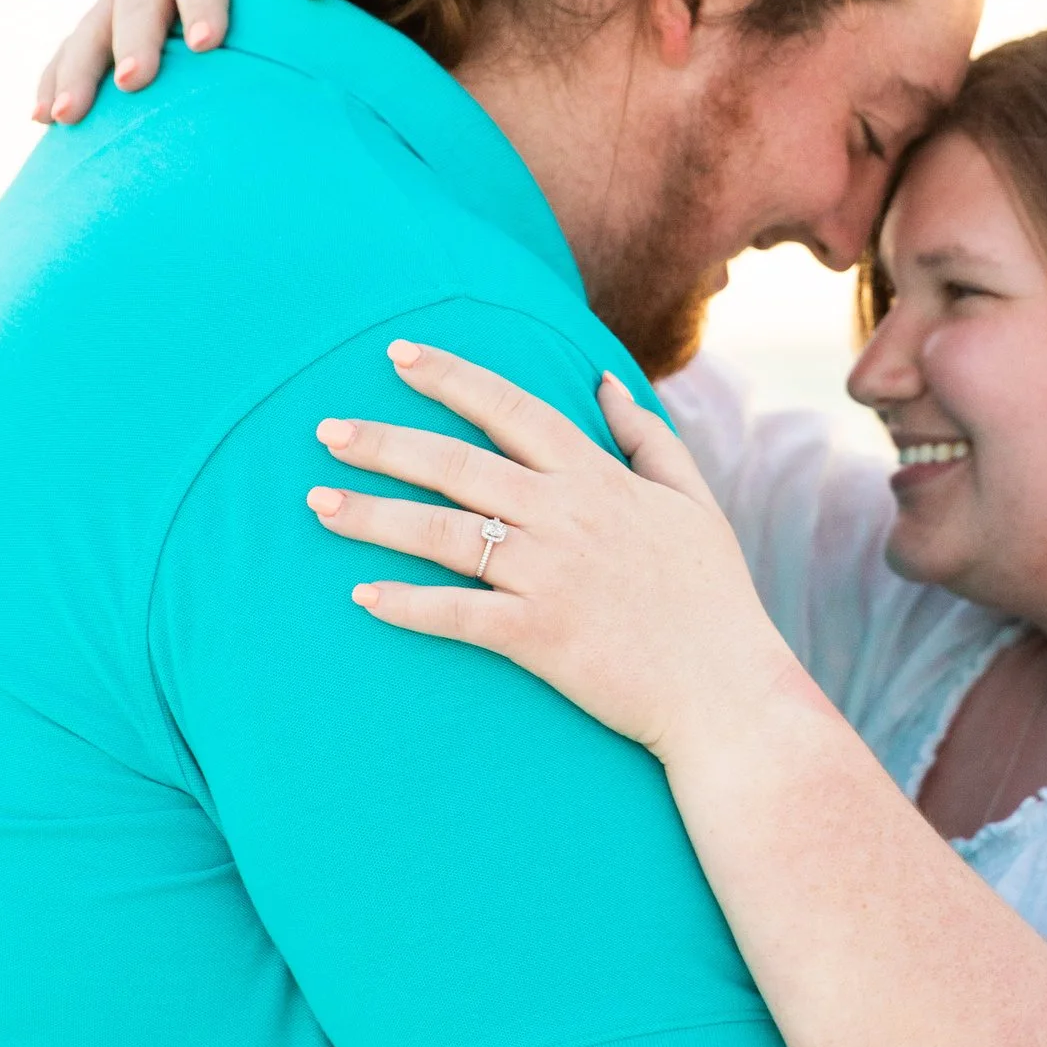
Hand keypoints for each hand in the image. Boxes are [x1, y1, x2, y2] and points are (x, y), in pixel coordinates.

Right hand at [32, 0, 282, 122]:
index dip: (203, 0)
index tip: (207, 44)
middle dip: (133, 40)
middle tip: (136, 81)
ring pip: (91, 29)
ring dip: (76, 72)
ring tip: (66, 116)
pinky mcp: (102, 30)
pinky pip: (71, 53)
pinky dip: (55, 82)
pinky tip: (43, 118)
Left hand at [309, 342, 816, 764]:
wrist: (728, 693)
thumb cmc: (713, 599)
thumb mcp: (693, 501)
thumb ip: (646, 437)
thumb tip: (604, 381)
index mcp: (599, 479)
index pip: (512, 409)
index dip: (451, 377)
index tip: (398, 353)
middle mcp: (567, 517)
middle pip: (458, 464)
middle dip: (386, 441)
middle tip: (325, 430)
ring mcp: (550, 576)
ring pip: (444, 533)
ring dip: (375, 515)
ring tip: (318, 502)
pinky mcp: (539, 637)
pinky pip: (458, 614)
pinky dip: (408, 604)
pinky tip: (361, 595)